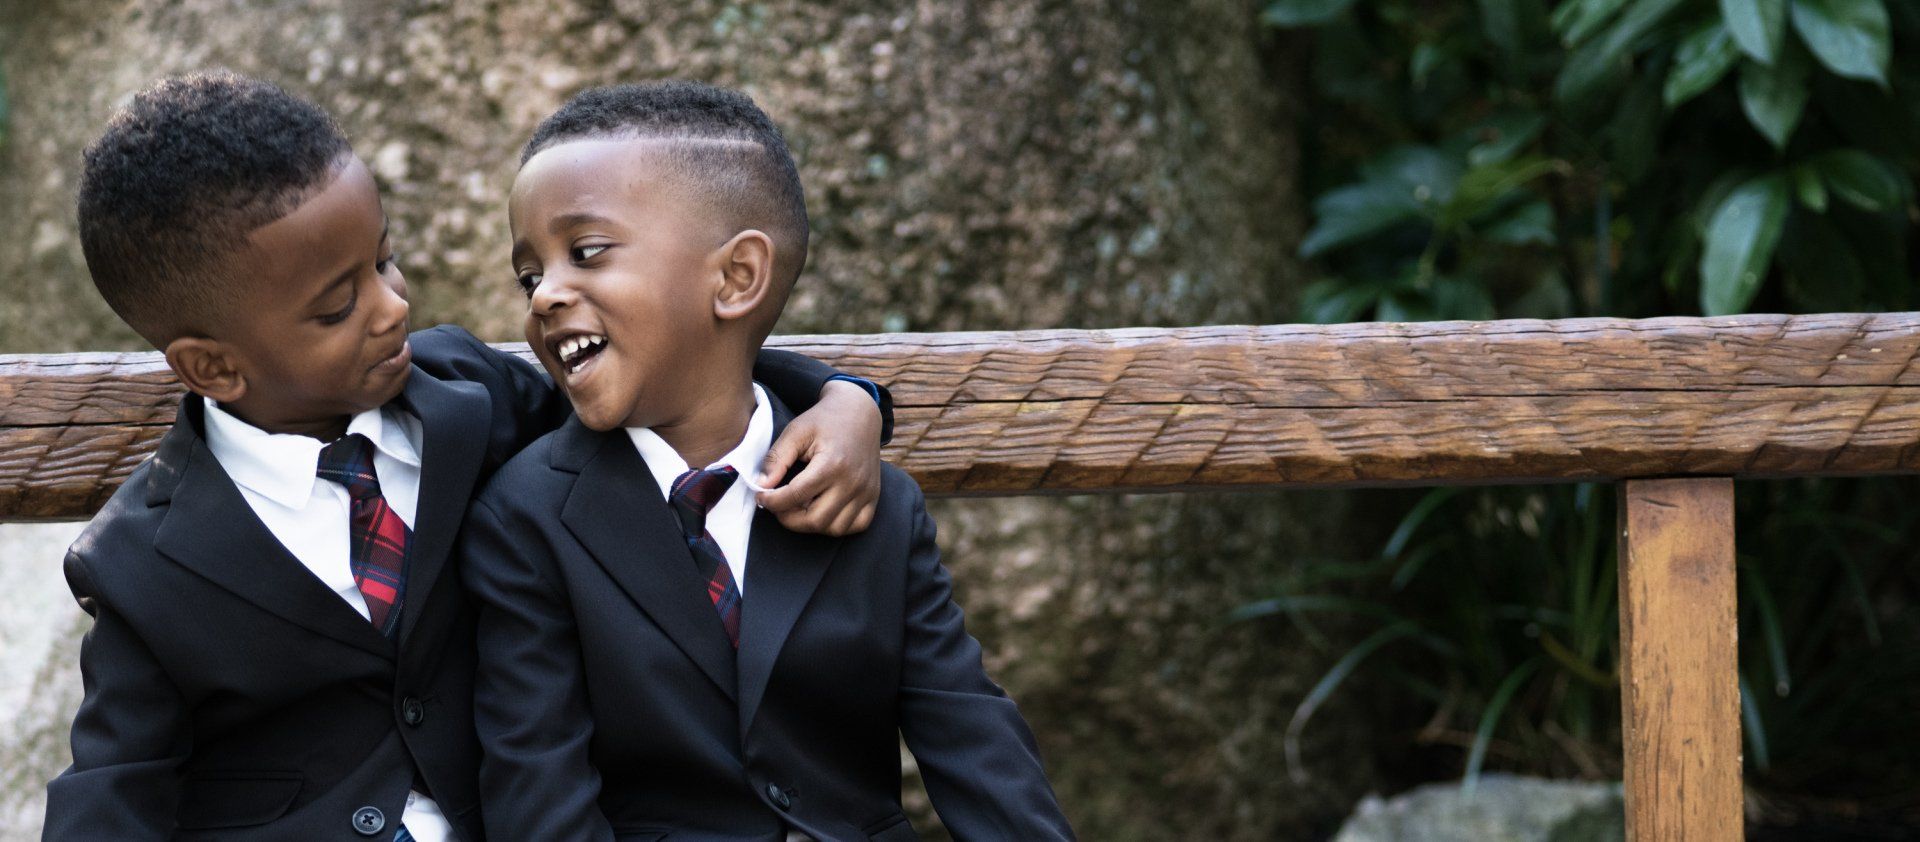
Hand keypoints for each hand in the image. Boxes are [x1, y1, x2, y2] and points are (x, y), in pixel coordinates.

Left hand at [756, 380, 882, 534]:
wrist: (859, 413)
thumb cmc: (825, 421)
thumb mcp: (796, 431)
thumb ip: (777, 459)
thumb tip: (762, 486)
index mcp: (832, 464)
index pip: (795, 496)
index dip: (772, 501)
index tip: (761, 496)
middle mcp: (853, 482)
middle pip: (815, 520)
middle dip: (788, 519)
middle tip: (778, 506)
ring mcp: (866, 492)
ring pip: (835, 528)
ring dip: (811, 524)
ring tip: (798, 508)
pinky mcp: (874, 496)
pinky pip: (856, 525)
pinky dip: (837, 526)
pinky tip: (823, 511)